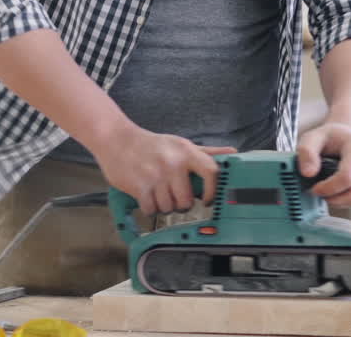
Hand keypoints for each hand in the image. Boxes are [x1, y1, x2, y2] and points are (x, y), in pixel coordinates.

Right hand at [91, 124, 235, 214]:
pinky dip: (149, 207)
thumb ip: (207, 151)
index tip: (208, 200)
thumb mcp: (181, 144)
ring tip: (157, 192)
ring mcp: (156, 175)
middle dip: (180, 203)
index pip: (211, 171)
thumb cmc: (152, 144)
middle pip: (187, 200)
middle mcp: (173, 163)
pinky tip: (146, 196)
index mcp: (186, 152)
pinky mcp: (139, 187)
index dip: (213, 190)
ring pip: (168, 208)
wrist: (117, 139)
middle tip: (173, 195)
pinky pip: (151, 210)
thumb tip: (232, 153)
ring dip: (163, 205)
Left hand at [297, 122, 350, 207]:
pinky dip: (348, 199)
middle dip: (334, 199)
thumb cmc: (331, 138)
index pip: (347, 177)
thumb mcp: (312, 137)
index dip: (328, 188)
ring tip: (329, 188)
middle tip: (320, 192)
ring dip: (340, 200)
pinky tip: (341, 187)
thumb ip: (306, 152)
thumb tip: (308, 173)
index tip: (314, 188)